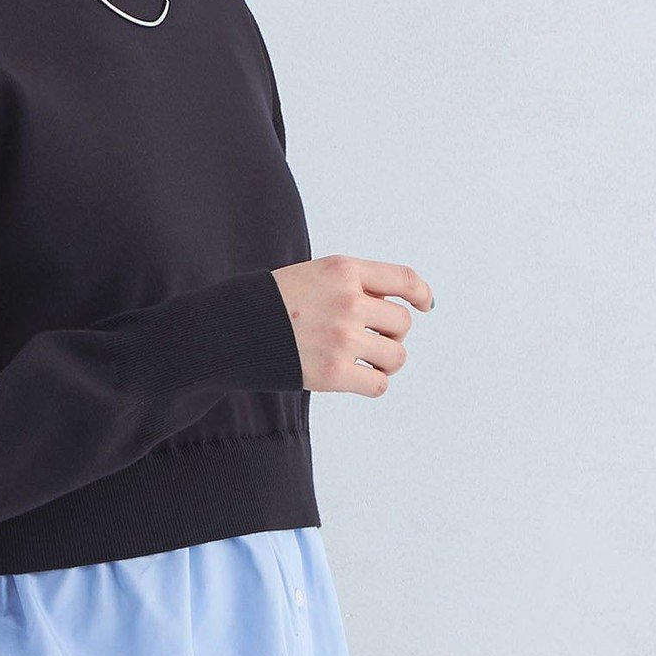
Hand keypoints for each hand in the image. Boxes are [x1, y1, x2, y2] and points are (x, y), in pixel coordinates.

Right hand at [271, 255, 433, 395]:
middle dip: (391, 334)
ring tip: (364, 362)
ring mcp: (343, 338)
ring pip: (396, 356)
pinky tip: (356, 378)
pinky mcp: (335, 373)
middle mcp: (349, 301)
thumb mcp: (313, 275)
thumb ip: (353, 285)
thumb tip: (402, 307)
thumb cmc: (271, 303)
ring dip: (385, 361)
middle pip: (402, 323)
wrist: (230, 329)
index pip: (403, 280)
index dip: (421, 294)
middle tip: (368, 340)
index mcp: (344, 270)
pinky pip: (378, 384)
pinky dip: (372, 383)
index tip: (425, 306)